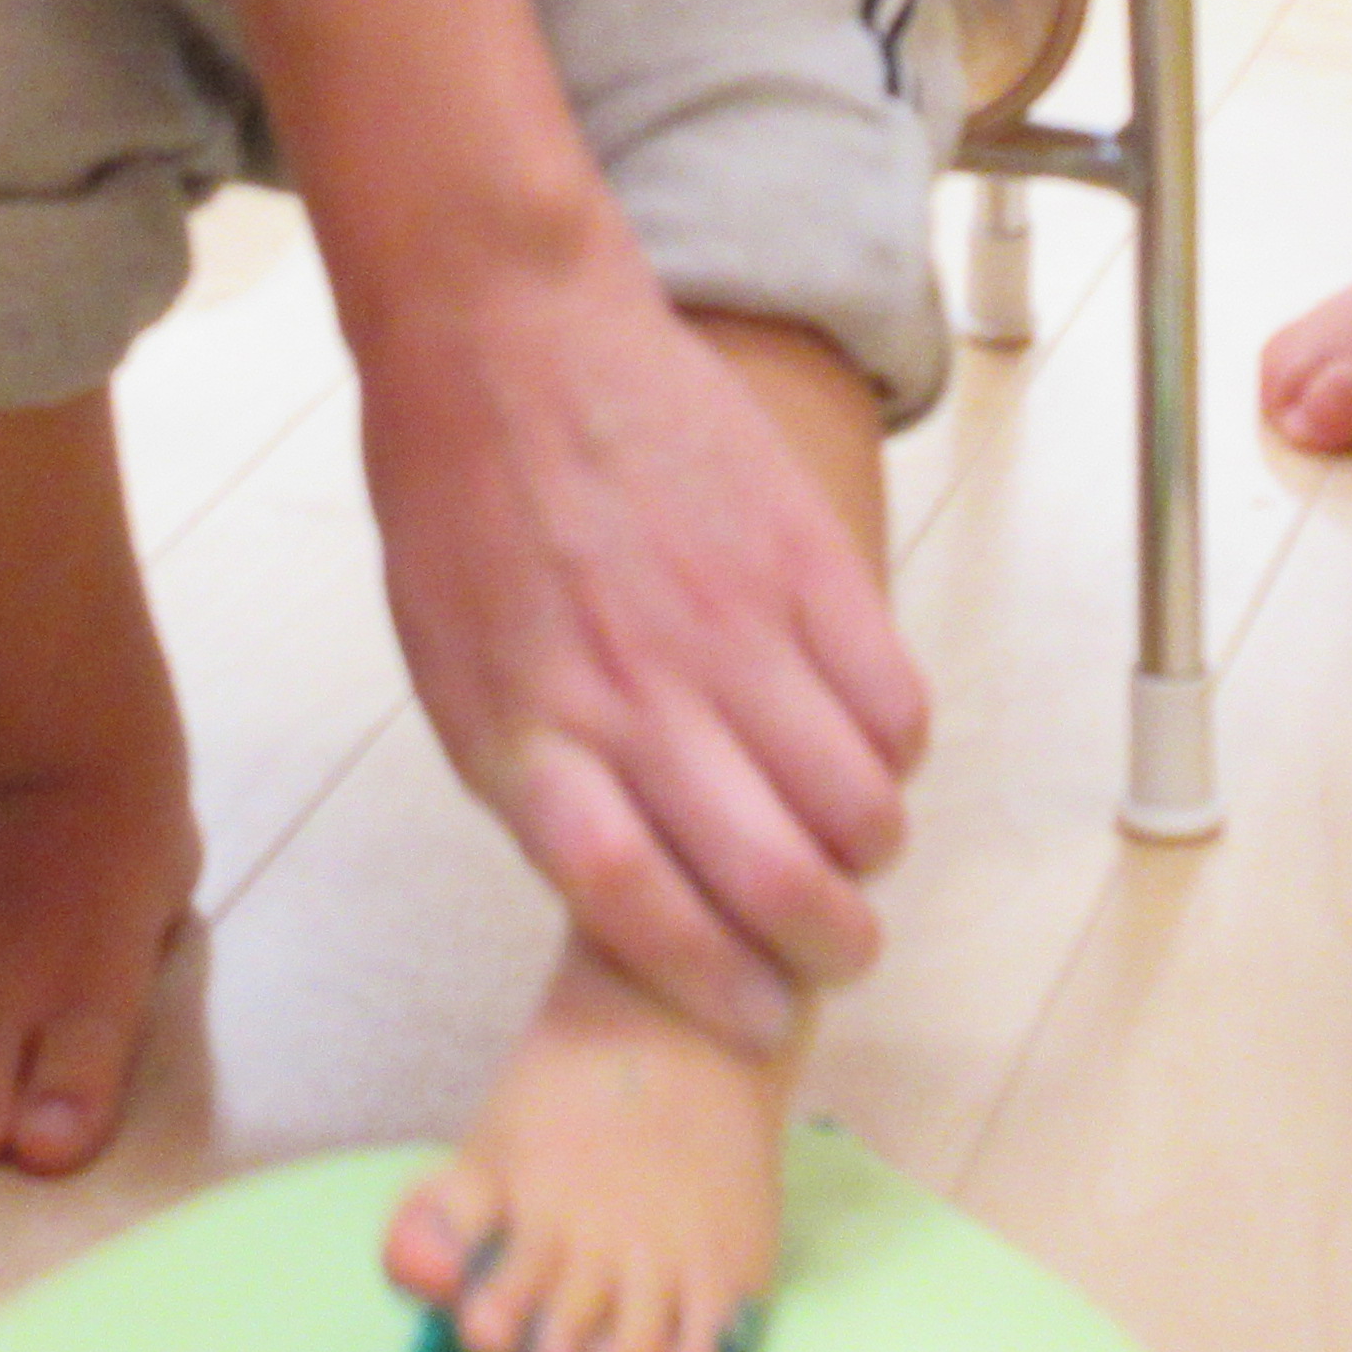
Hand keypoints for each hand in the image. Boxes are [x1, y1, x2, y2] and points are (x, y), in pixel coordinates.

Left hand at [358, 225, 930, 1056]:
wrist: (507, 335)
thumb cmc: (463, 516)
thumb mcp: (455, 679)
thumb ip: (548, 789)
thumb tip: (643, 895)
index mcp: (528, 738)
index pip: (638, 908)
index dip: (714, 984)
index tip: (759, 1016)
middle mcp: (635, 696)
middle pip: (774, 879)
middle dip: (829, 950)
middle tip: (838, 952)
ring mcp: (729, 625)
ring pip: (859, 803)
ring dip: (869, 852)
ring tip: (851, 841)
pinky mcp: (802, 558)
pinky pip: (895, 703)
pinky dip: (896, 752)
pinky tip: (863, 740)